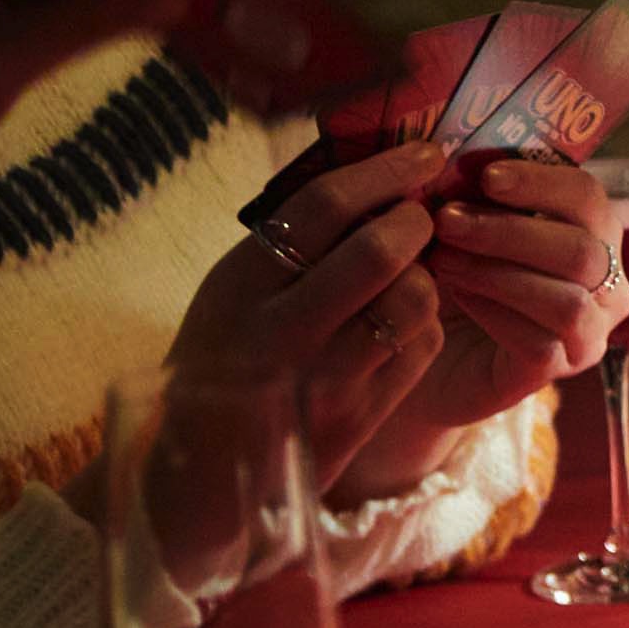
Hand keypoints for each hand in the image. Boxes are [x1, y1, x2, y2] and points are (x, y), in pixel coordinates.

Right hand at [168, 137, 451, 487]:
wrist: (203, 475)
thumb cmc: (225, 360)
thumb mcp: (231, 292)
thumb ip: (291, 241)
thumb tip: (376, 171)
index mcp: (239, 286)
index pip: (324, 206)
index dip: (384, 169)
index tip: (423, 152)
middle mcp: (280, 332)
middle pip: (379, 250)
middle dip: (416, 219)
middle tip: (420, 214)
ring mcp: (323, 381)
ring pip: (414, 299)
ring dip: (426, 274)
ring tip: (408, 273)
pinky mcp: (360, 419)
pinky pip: (423, 346)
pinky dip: (423, 325)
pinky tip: (399, 325)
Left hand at [334, 156, 627, 495]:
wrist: (422, 354)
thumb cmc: (451, 276)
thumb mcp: (466, 227)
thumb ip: (473, 195)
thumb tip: (456, 157)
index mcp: (594, 234)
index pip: (589, 198)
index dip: (541, 182)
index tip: (483, 175)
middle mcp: (607, 284)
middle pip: (583, 248)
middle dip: (510, 230)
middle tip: (447, 220)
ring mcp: (590, 332)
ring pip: (567, 298)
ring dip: (498, 272)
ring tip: (442, 259)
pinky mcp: (559, 371)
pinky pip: (540, 342)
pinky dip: (492, 313)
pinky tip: (451, 297)